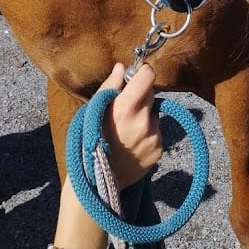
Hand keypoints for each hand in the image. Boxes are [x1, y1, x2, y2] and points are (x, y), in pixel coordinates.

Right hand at [100, 64, 162, 189]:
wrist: (97, 181)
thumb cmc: (89, 142)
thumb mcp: (92, 112)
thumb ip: (110, 87)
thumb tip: (122, 67)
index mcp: (127, 108)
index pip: (148, 77)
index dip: (143, 73)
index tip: (136, 76)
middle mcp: (144, 122)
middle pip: (151, 95)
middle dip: (140, 97)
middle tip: (124, 110)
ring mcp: (154, 137)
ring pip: (154, 115)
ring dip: (144, 117)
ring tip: (126, 132)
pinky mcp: (159, 150)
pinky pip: (156, 133)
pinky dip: (147, 134)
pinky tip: (132, 144)